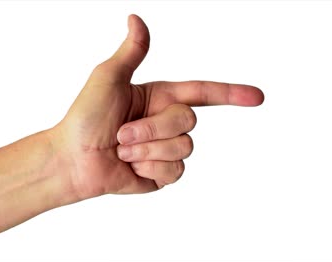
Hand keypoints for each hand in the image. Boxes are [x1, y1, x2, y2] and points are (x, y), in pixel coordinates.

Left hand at [51, 14, 263, 198]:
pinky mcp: (162, 174)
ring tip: (122, 150)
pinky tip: (132, 167)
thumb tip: (136, 18)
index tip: (257, 98)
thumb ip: (131, 52)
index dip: (231, 94)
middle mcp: (165, 122)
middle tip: (123, 134)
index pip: (203, 93)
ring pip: (183, 148)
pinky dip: (149, 169)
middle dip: (153, 128)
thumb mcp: (108, 78)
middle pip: (189, 120)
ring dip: (147, 150)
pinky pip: (174, 172)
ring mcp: (165, 149)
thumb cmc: (84, 117)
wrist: (74, 161)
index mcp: (159, 97)